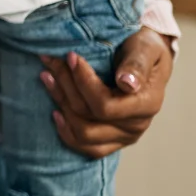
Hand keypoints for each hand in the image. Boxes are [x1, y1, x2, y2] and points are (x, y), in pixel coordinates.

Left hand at [40, 27, 172, 157]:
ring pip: (83, 133)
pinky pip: (87, 148)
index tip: (70, 56)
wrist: (147, 58)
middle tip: (51, 61)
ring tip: (47, 78)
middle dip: (65, 86)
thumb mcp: (145, 47)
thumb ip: (137, 64)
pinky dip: (67, 132)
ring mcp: (124, 136)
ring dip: (60, 104)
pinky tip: (55, 112)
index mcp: (147, 103)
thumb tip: (126, 83)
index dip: (82, 81)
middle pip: (88, 116)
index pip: (104, 104)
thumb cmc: (145, 49)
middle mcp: (137, 125)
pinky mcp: (112, 140)